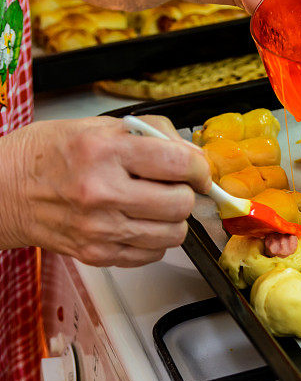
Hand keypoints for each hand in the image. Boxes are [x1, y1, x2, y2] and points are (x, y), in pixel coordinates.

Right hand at [0, 116, 210, 266]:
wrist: (3, 190)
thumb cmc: (49, 154)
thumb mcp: (99, 126)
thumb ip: (152, 134)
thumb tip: (193, 154)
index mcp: (103, 152)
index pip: (179, 164)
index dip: (200, 168)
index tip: (198, 170)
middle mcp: (101, 192)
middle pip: (181, 203)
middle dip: (185, 193)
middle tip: (172, 185)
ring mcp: (99, 228)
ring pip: (173, 233)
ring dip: (172, 219)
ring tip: (153, 204)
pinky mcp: (96, 254)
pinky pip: (152, 254)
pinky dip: (154, 239)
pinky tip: (137, 221)